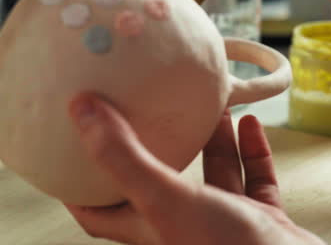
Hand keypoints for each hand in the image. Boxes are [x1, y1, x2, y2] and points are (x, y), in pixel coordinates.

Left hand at [65, 93, 323, 244]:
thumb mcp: (165, 198)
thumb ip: (124, 156)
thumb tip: (80, 109)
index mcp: (150, 229)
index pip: (99, 212)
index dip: (81, 185)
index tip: (70, 150)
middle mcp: (183, 227)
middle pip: (158, 184)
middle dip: (154, 146)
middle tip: (145, 109)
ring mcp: (224, 223)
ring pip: (213, 174)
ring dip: (211, 139)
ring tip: (208, 103)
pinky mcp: (261, 220)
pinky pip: (254, 178)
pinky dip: (251, 149)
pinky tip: (248, 119)